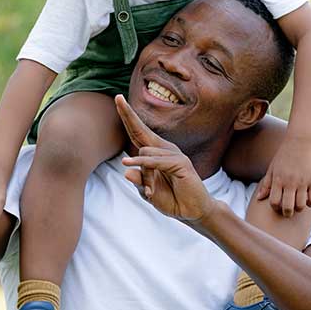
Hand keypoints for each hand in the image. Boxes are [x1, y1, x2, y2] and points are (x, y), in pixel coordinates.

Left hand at [114, 95, 213, 222]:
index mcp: (156, 153)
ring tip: (151, 191)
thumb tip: (126, 170)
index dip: (129, 117)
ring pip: (145, 154)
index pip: (138, 133)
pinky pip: (156, 161)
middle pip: (141, 130)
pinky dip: (144, 164)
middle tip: (117, 98)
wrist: (193, 211)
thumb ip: (139, 181)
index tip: (118, 99)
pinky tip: (130, 163)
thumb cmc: (172, 200)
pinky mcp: (181, 162)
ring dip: (144, 175)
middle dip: (129, 114)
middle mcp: (165, 149)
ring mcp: (174, 154)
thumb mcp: (149, 192)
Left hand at [257, 138, 310, 216]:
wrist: (300, 142)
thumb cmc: (283, 156)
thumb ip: (266, 185)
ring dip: (298, 208)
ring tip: (297, 203)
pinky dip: (310, 203)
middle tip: (287, 210)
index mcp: (278, 180)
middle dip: (286, 213)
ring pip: (301, 205)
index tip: (277, 205)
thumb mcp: (272, 169)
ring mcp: (303, 182)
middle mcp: (290, 182)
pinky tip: (307, 198)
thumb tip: (259, 199)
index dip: (275, 207)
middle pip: (288, 207)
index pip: (274, 202)